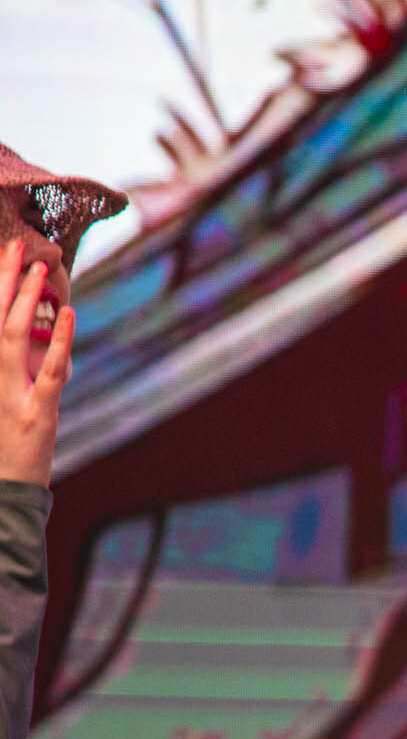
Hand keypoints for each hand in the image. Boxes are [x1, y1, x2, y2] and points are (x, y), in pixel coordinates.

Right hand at [0, 241, 73, 485]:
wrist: (4, 494)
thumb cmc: (2, 446)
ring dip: (24, 299)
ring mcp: (10, 395)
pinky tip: (67, 313)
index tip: (4, 255)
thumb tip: (27, 330)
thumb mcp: (3, 398)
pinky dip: (60, 341)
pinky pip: (50, 371)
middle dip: (3, 280)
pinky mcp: (37, 413)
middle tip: (16, 245)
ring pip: (12, 337)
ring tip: (37, 267)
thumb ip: (12, 367)